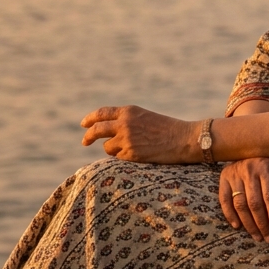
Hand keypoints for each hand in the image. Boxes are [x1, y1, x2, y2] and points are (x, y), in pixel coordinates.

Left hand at [80, 105, 196, 163]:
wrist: (184, 138)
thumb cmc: (167, 128)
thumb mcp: (144, 117)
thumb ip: (126, 120)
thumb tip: (106, 131)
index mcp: (128, 111)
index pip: (101, 113)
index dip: (90, 119)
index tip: (84, 124)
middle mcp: (125, 123)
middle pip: (97, 130)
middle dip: (88, 136)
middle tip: (84, 142)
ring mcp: (127, 138)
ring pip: (107, 147)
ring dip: (113, 149)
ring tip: (130, 149)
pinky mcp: (131, 153)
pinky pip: (118, 157)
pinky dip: (123, 158)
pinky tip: (138, 155)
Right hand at [219, 158, 268, 242]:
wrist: (249, 147)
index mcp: (266, 168)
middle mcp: (249, 171)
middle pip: (254, 203)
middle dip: (261, 224)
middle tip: (268, 238)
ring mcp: (234, 174)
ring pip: (239, 204)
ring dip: (248, 224)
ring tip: (257, 236)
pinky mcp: (224, 178)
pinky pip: (224, 200)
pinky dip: (229, 215)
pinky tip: (238, 226)